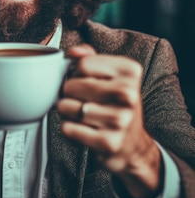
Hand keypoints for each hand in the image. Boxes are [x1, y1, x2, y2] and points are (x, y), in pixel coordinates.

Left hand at [57, 45, 162, 197]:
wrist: (132, 145)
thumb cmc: (117, 106)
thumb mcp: (112, 77)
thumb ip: (91, 58)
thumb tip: (74, 51)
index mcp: (131, 72)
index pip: (83, 64)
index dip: (78, 73)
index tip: (88, 82)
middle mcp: (129, 94)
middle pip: (71, 85)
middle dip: (69, 94)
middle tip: (83, 101)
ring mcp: (120, 119)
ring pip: (66, 107)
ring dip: (68, 112)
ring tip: (84, 115)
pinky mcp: (108, 142)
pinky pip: (68, 128)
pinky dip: (69, 129)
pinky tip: (84, 130)